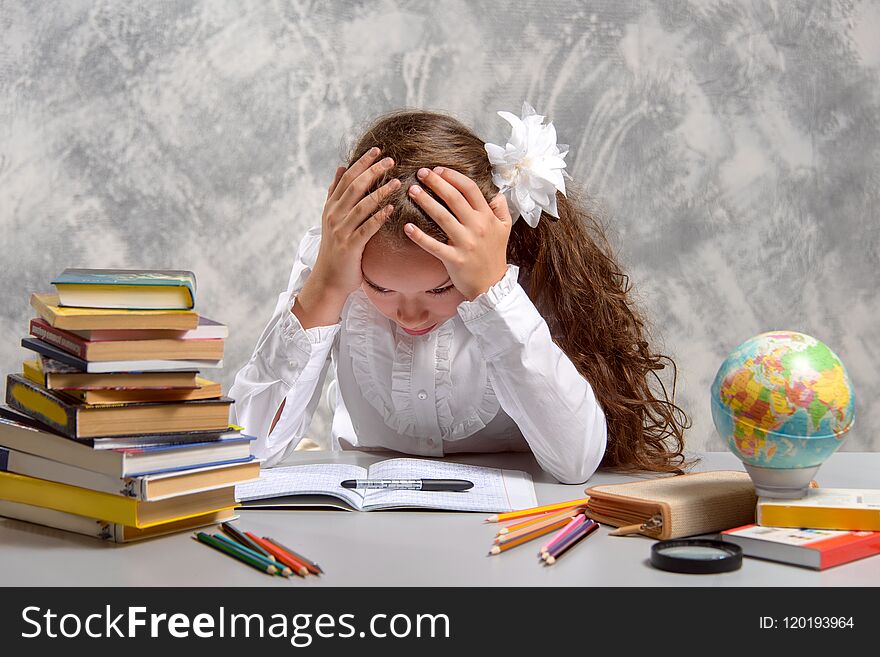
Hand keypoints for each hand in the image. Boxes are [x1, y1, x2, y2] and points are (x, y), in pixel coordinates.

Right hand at [310, 148, 399, 295]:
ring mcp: (341, 231)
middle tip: (391, 160)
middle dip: (373, 171)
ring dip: (380, 192)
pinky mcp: (350, 246)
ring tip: (397, 182)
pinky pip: (366, 228)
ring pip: (362, 205)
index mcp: (331, 207)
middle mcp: (334, 215)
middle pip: (354, 187)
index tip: (377, 150)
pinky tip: (392, 209)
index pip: (347, 178)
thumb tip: (341, 167)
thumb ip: (336, 193)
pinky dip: (379, 217)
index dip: (362, 163)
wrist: (328, 279)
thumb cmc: (335, 249)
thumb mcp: (331, 218)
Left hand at [404, 167, 511, 300]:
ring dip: (425, 202)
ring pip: (442, 217)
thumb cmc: (495, 255)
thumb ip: (501, 208)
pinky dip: (420, 237)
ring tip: (412, 191)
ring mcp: (466, 243)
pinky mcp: (455, 260)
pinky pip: (434, 246)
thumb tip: (496, 193)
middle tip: (421, 173)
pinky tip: (407, 227)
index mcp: (487, 217)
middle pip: (454, 198)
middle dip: (436, 183)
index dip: (453, 176)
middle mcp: (477, 227)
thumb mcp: (505, 229)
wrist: (493, 285)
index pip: (470, 189)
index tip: (438, 170)